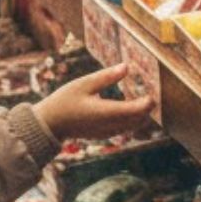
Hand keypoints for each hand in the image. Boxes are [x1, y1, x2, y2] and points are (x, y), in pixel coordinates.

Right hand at [34, 65, 153, 142]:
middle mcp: (110, 125)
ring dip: (141, 113)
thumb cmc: (64, 101)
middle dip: (148, 106)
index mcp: (106, 112)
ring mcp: (109, 132)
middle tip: (150, 89)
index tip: (152, 88)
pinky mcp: (106, 134)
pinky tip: (129, 105)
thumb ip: (106, 77)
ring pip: (135, 125)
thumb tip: (126, 67)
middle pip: (140, 119)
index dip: (149, 101)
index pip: (137, 110)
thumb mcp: (83, 84)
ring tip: (141, 95)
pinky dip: (132, 118)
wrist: (49, 124)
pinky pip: (126, 128)